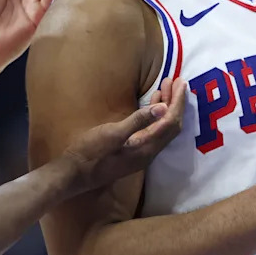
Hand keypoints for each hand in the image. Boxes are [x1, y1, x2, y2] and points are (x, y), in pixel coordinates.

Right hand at [63, 78, 186, 192]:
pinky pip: (153, 130)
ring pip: (162, 128)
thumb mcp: (113, 134)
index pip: (171, 122)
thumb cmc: (91, 152)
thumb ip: (138, 121)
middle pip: (171, 125)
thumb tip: (163, 108)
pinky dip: (156, 115)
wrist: (74, 173)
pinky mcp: (134, 150)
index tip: (180, 83)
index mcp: (147, 148)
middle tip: (176, 81)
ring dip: (166, 107)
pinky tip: (152, 104)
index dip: (178, 102)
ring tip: (166, 87)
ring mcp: (142, 153)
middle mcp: (149, 152)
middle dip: (175, 102)